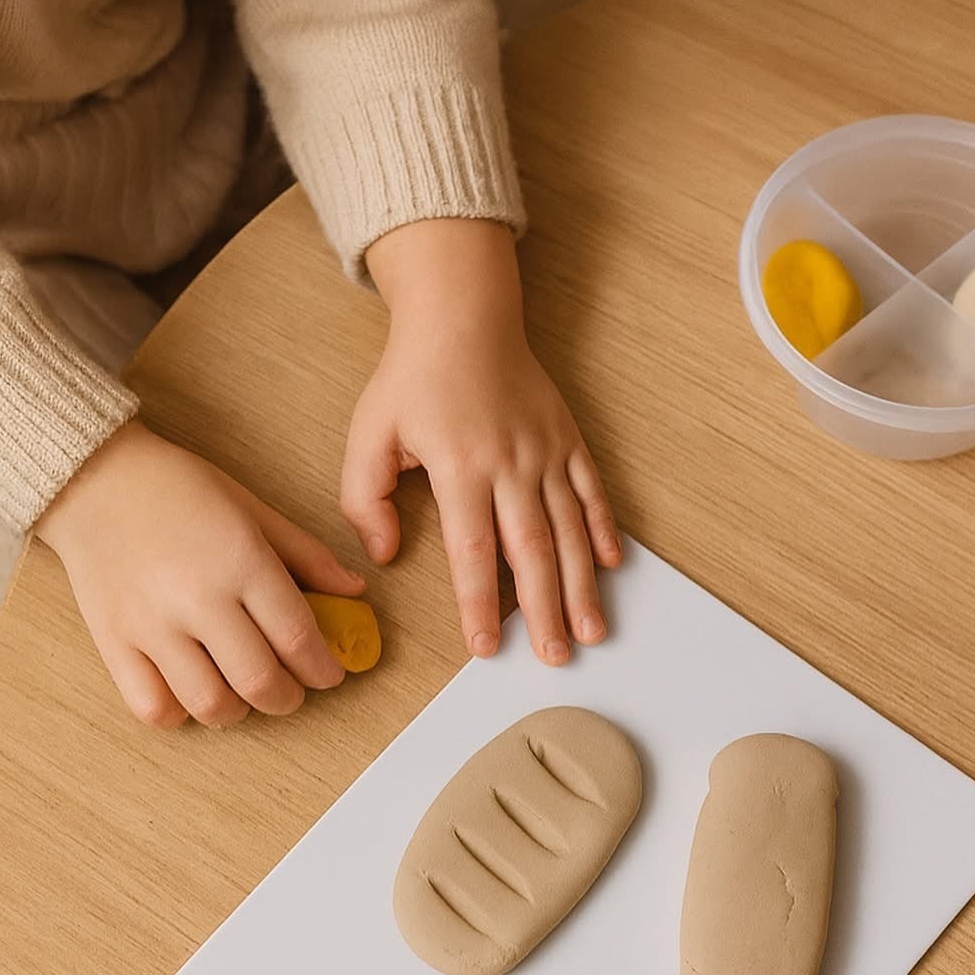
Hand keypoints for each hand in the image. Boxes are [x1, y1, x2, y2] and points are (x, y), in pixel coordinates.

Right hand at [36, 423, 362, 725]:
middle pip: (260, 682)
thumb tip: (354, 591)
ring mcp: (151, 625)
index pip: (299, 638)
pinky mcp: (113, 643)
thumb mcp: (252, 509)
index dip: (324, 668)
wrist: (95, 478)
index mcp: (240, 560)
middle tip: (291, 690)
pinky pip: (153, 708)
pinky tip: (190, 692)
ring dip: (238, 711)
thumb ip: (305, 554)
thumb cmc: (177, 488)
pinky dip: (180, 713)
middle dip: (289, 697)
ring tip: (241, 693)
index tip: (330, 674)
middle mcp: (197, 598)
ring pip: (210, 705)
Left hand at [345, 219, 620, 662]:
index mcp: (460, 467)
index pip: (473, 551)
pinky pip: (591, 491)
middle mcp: (511, 463)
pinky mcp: (567, 438)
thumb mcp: (369, 434)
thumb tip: (384, 555)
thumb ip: (365, 499)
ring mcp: (545, 450)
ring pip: (569, 529)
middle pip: (532, 550)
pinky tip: (608, 566)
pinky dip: (601, 530)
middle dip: (544, 610)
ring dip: (581, 585)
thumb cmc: (412, 379)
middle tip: (554, 658)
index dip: (481, 604)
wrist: (463, 316)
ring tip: (590, 631)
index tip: (485, 647)